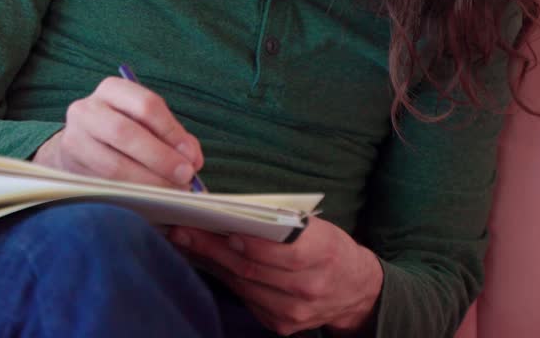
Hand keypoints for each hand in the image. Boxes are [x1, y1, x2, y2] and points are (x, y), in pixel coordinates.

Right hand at [32, 76, 202, 189]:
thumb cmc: (123, 134)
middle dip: (161, 158)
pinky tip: (149, 197)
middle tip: (185, 176)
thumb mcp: (146, 124)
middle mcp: (87, 109)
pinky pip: (104, 185)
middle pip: (126, 132)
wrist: (80, 147)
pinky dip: (132, 193)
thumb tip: (192, 159)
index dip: (172, 132)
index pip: (146, 105)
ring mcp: (74, 139)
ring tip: (171, 190)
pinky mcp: (70, 168)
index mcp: (112, 89)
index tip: (191, 156)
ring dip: (148, 181)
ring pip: (113, 164)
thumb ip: (174, 137)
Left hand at [168, 218, 382, 335]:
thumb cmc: (331, 250)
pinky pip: (247, 299)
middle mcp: (309, 286)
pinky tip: (211, 263)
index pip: (281, 251)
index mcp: (323, 254)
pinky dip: (227, 279)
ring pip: (244, 285)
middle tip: (184, 230)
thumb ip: (283, 224)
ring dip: (213, 263)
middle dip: (214, 248)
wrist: (355, 291)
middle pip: (253, 269)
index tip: (220, 227)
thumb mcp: (318, 229)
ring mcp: (294, 311)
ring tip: (189, 243)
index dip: (249, 241)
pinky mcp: (282, 325)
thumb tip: (235, 214)